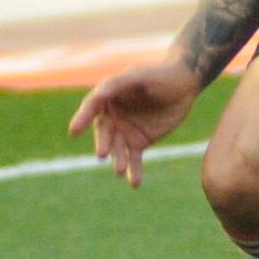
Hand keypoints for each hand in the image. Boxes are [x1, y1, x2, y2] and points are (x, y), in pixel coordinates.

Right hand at [66, 61, 203, 186]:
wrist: (184, 85)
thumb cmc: (159, 75)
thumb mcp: (139, 76)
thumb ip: (118, 84)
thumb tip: (98, 93)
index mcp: (108, 95)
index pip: (91, 107)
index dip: (81, 118)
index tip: (74, 131)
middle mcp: (112, 115)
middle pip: (104, 132)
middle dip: (102, 143)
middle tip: (102, 154)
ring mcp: (124, 130)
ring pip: (117, 148)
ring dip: (118, 160)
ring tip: (120, 170)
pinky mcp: (139, 142)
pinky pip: (133, 159)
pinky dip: (133, 172)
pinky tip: (135, 184)